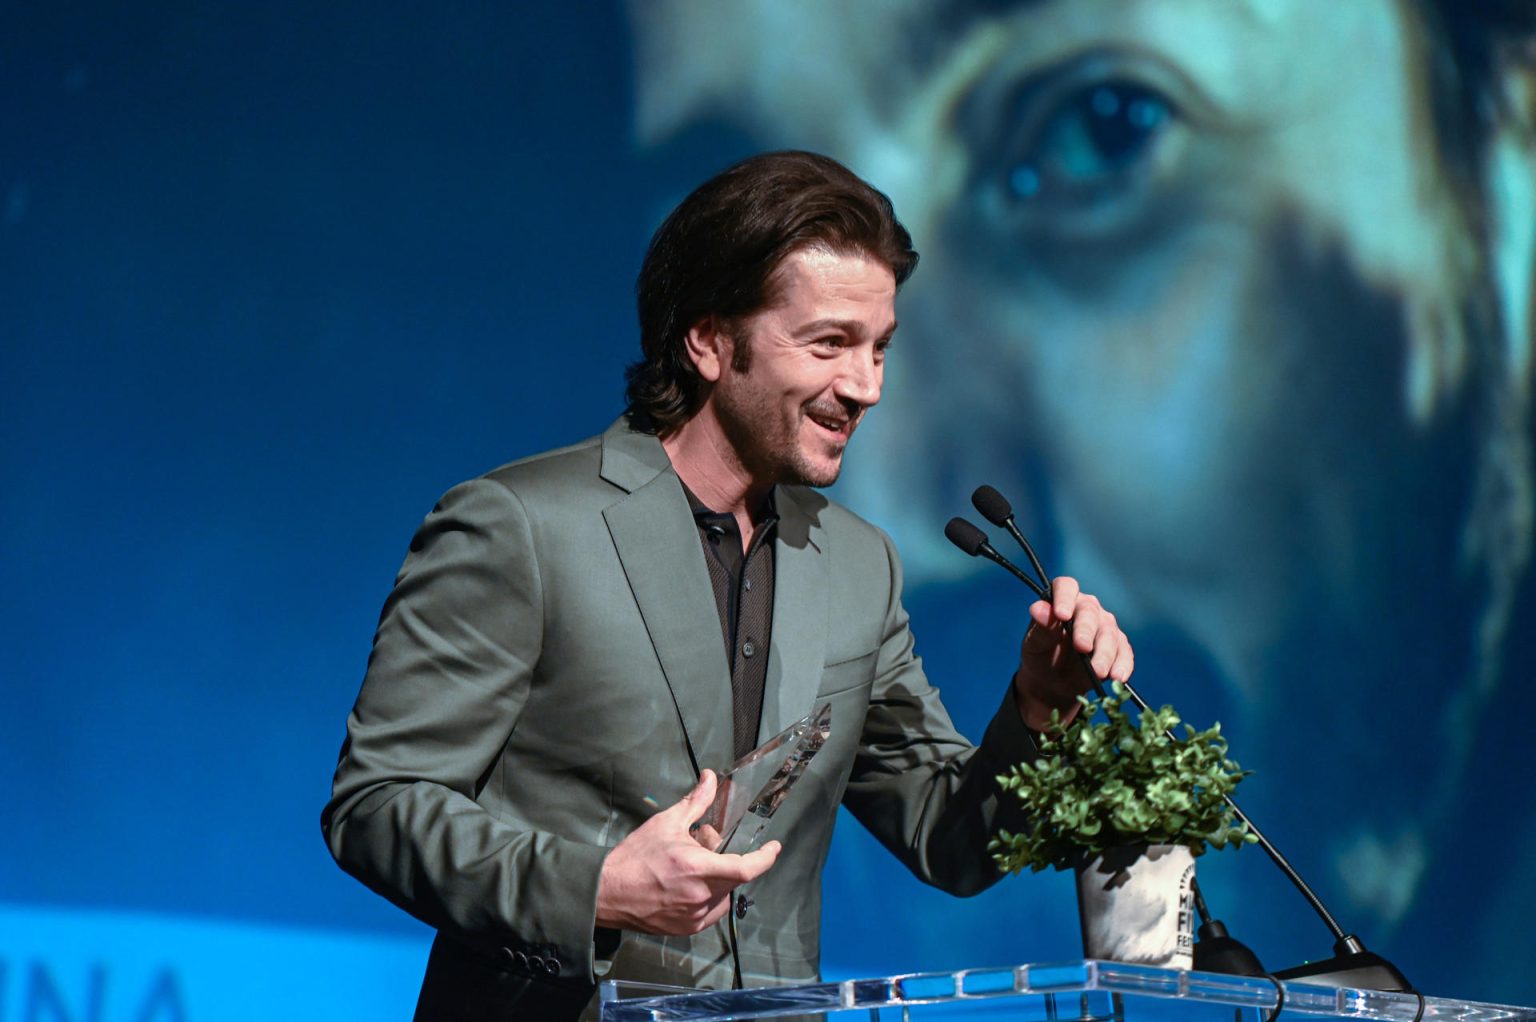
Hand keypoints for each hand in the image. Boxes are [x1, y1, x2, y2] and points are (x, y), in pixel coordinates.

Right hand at [595, 770, 781, 934]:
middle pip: (733, 877)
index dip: (765, 859)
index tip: (774, 848)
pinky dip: (708, 895)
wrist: (606, 892)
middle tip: (704, 846)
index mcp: (698, 868)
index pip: (746, 868)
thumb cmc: (635, 857)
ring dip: (717, 879)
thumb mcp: (666, 823)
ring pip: (723, 894)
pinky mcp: (687, 929)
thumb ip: (696, 802)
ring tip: (691, 868)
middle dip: (726, 859)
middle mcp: (701, 896)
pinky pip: (711, 911)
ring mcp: (695, 916)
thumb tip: (711, 778)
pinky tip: (686, 885)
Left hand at [1013, 576, 1133, 731]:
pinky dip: (1122, 665)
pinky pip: (1124, 653)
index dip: (1065, 598)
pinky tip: (1118, 678)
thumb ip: (1040, 627)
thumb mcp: (1035, 644)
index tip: (1062, 615)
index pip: (1066, 586)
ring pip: (1109, 634)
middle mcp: (1087, 608)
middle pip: (1090, 612)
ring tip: (1098, 672)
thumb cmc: (1041, 655)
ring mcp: (1105, 626)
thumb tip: (1038, 609)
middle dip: (1086, 630)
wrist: (1052, 682)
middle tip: (1082, 648)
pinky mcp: (1118, 647)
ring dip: (1105, 654)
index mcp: (1064, 599)